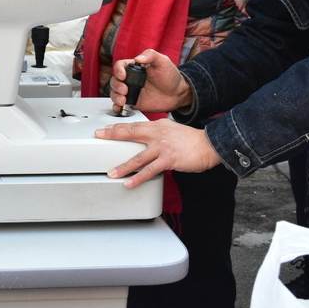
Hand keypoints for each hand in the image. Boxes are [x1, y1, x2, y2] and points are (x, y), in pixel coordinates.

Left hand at [95, 119, 221, 186]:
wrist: (210, 145)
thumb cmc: (193, 140)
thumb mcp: (173, 129)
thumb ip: (160, 132)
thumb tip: (148, 135)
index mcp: (158, 126)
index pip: (134, 125)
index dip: (118, 127)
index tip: (105, 129)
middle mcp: (158, 134)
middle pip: (131, 133)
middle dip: (112, 135)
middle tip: (98, 136)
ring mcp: (163, 147)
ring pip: (138, 157)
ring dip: (123, 166)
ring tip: (111, 173)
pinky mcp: (169, 159)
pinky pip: (150, 170)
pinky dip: (138, 177)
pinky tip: (129, 182)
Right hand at [109, 49, 192, 113]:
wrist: (178, 93)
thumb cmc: (171, 76)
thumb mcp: (163, 61)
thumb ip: (151, 55)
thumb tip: (138, 58)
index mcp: (135, 68)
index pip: (120, 66)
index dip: (118, 70)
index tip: (123, 76)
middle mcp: (131, 80)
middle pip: (115, 81)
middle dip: (116, 86)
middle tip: (125, 90)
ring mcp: (132, 92)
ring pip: (115, 93)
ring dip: (115, 97)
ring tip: (123, 100)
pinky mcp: (134, 103)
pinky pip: (121, 105)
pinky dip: (117, 107)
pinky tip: (119, 108)